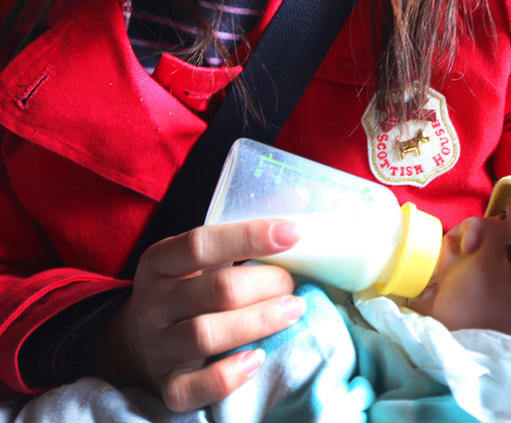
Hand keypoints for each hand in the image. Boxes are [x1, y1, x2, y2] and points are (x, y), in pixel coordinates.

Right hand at [90, 219, 303, 411]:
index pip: (201, 243)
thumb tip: (301, 195)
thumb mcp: (205, 255)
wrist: (136, 343)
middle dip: (265, 283)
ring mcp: (156, 346)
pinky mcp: (165, 385)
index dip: (249, 236)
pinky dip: (226, 376)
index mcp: (160, 260)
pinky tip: (256, 359)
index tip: (293, 232)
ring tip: (293, 310)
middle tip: (293, 282)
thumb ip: (247, 228)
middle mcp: (153, 302)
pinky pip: (192, 388)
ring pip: (207, 335)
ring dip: (259, 321)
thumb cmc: (187, 287)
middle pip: (214, 290)